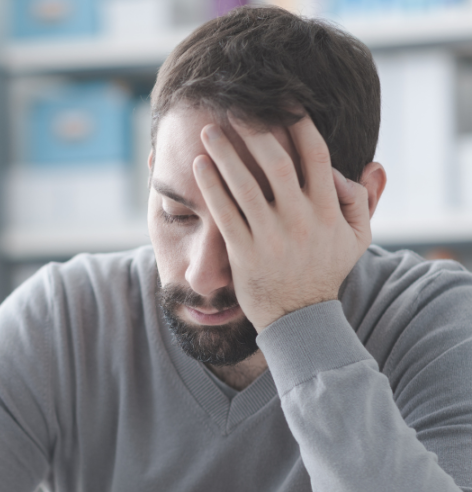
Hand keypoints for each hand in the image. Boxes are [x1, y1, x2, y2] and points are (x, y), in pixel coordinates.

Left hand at [192, 114, 372, 332]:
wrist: (300, 317)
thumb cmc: (325, 271)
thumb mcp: (357, 238)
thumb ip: (361, 200)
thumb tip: (365, 165)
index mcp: (327, 210)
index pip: (315, 155)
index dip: (298, 124)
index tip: (282, 101)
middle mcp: (300, 219)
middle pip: (275, 162)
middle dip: (254, 130)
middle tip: (235, 106)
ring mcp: (270, 236)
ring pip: (245, 185)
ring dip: (224, 153)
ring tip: (209, 130)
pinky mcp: (244, 252)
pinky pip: (224, 213)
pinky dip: (210, 187)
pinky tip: (198, 166)